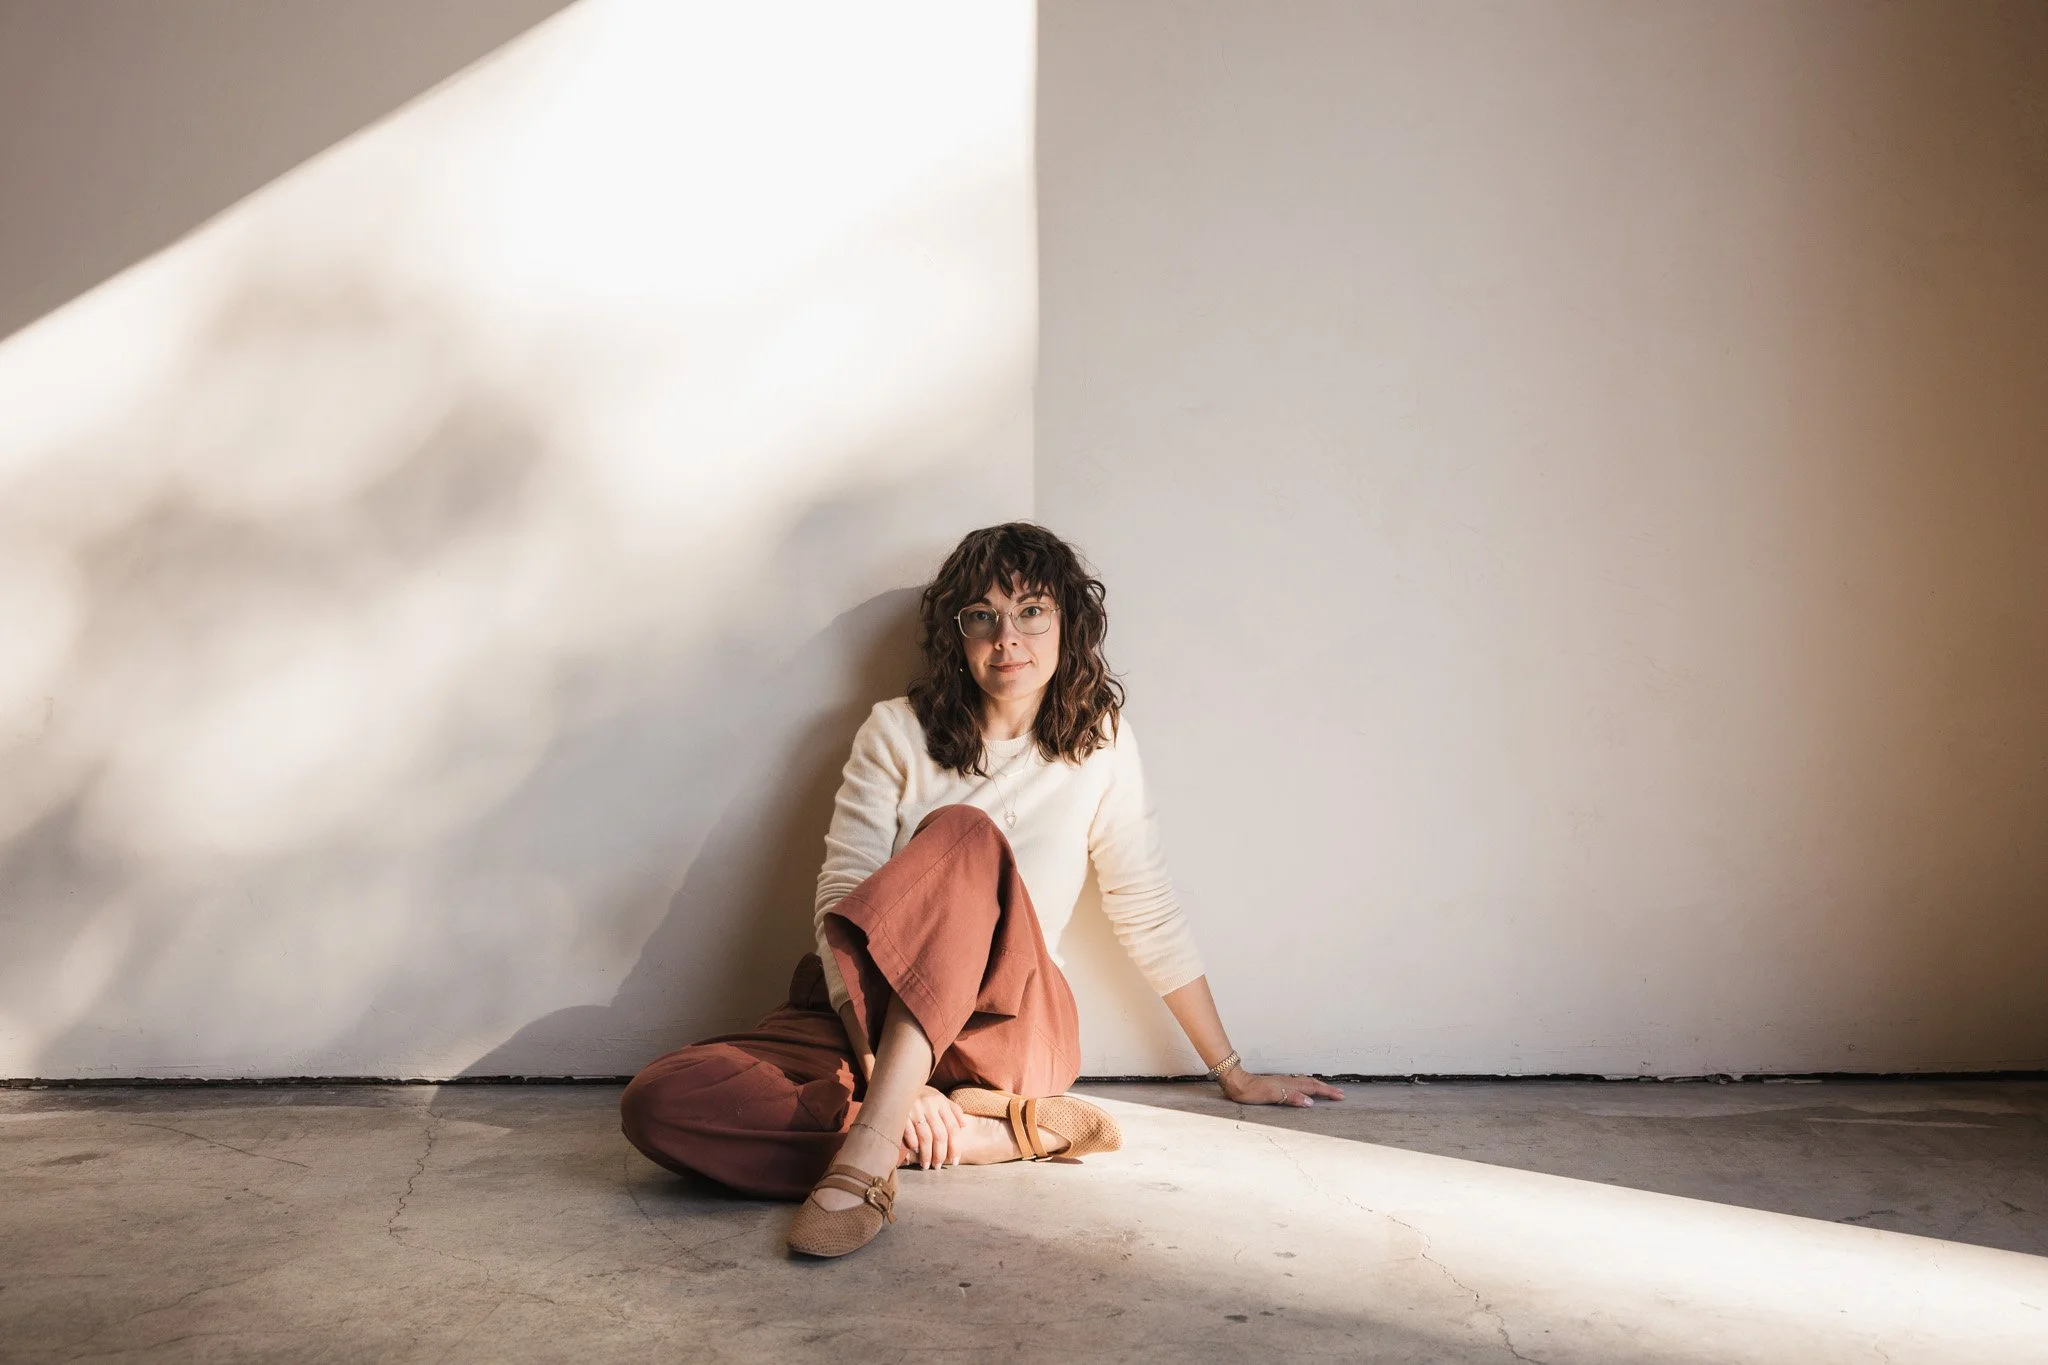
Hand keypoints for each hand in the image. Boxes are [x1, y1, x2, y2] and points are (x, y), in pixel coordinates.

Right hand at [901, 1085, 966, 1168]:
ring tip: (927, 1165)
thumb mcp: (939, 1098)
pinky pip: (909, 1133)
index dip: (955, 1146)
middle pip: (940, 1135)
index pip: (953, 1128)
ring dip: (927, 1154)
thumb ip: (953, 1110)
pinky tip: (915, 1152)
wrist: (899, 1083)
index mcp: (941, 1102)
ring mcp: (914, 1109)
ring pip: (925, 1138)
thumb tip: (964, 1125)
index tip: (955, 1161)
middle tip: (938, 1166)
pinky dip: (913, 1144)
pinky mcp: (901, 1113)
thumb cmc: (922, 1094)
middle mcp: (929, 1105)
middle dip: (941, 1154)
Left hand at [1221, 1068, 1344, 1107]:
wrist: (1237, 1083)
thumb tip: (1310, 1102)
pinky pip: (1298, 1084)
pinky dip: (1307, 1087)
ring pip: (1305, 1083)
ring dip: (1318, 1087)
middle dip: (1327, 1089)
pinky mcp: (1278, 1085)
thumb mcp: (1272, 1096)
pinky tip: (1305, 1090)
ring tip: (1327, 1090)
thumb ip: (1291, 1098)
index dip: (1327, 1092)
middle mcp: (1288, 1082)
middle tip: (1340, 1094)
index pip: (1313, 1088)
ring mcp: (1283, 1082)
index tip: (1340, 1096)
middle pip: (1312, 1084)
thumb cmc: (1251, 1092)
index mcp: (1289, 1085)